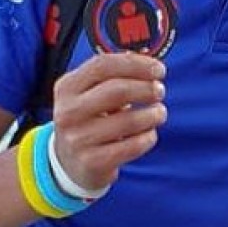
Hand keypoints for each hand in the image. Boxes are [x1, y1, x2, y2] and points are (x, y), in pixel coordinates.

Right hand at [49, 52, 166, 191]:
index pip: (103, 65)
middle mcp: (68, 112)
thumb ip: (115, 77)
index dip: (136, 64)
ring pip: (129, 120)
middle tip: (160, 91)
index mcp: (67, 87)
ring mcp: (78, 139)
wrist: (69, 163)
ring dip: (153, 114)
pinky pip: (133, 145)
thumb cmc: (89, 119)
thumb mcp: (89, 94)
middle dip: (147, 88)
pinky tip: (149, 133)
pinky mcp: (92, 162)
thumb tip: (150, 64)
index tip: (159, 69)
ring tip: (159, 113)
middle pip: (117, 90)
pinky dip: (148, 137)